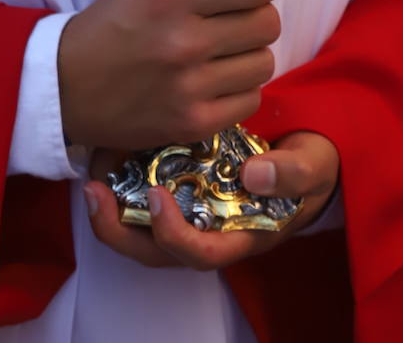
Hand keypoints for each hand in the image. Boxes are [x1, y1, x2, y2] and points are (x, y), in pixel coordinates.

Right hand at [58, 0, 280, 149]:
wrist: (68, 86)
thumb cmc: (114, 24)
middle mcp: (185, 39)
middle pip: (267, 23)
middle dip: (255, 18)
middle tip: (231, 21)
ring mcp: (190, 86)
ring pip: (264, 62)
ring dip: (248, 55)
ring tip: (220, 54)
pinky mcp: (193, 123)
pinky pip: (251, 99)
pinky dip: (239, 89)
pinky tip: (214, 82)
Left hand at [84, 131, 339, 270]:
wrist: (308, 149)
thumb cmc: (311, 164)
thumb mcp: (313, 166)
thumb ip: (292, 172)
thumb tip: (255, 175)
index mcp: (241, 235)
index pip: (200, 253)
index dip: (173, 235)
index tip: (157, 198)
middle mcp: (209, 230)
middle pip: (156, 251)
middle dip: (119, 230)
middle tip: (95, 194)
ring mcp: (191, 210)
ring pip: (141, 230)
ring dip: (111, 210)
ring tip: (89, 180)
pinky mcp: (180, 185)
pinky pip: (143, 197)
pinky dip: (121, 183)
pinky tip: (106, 154)